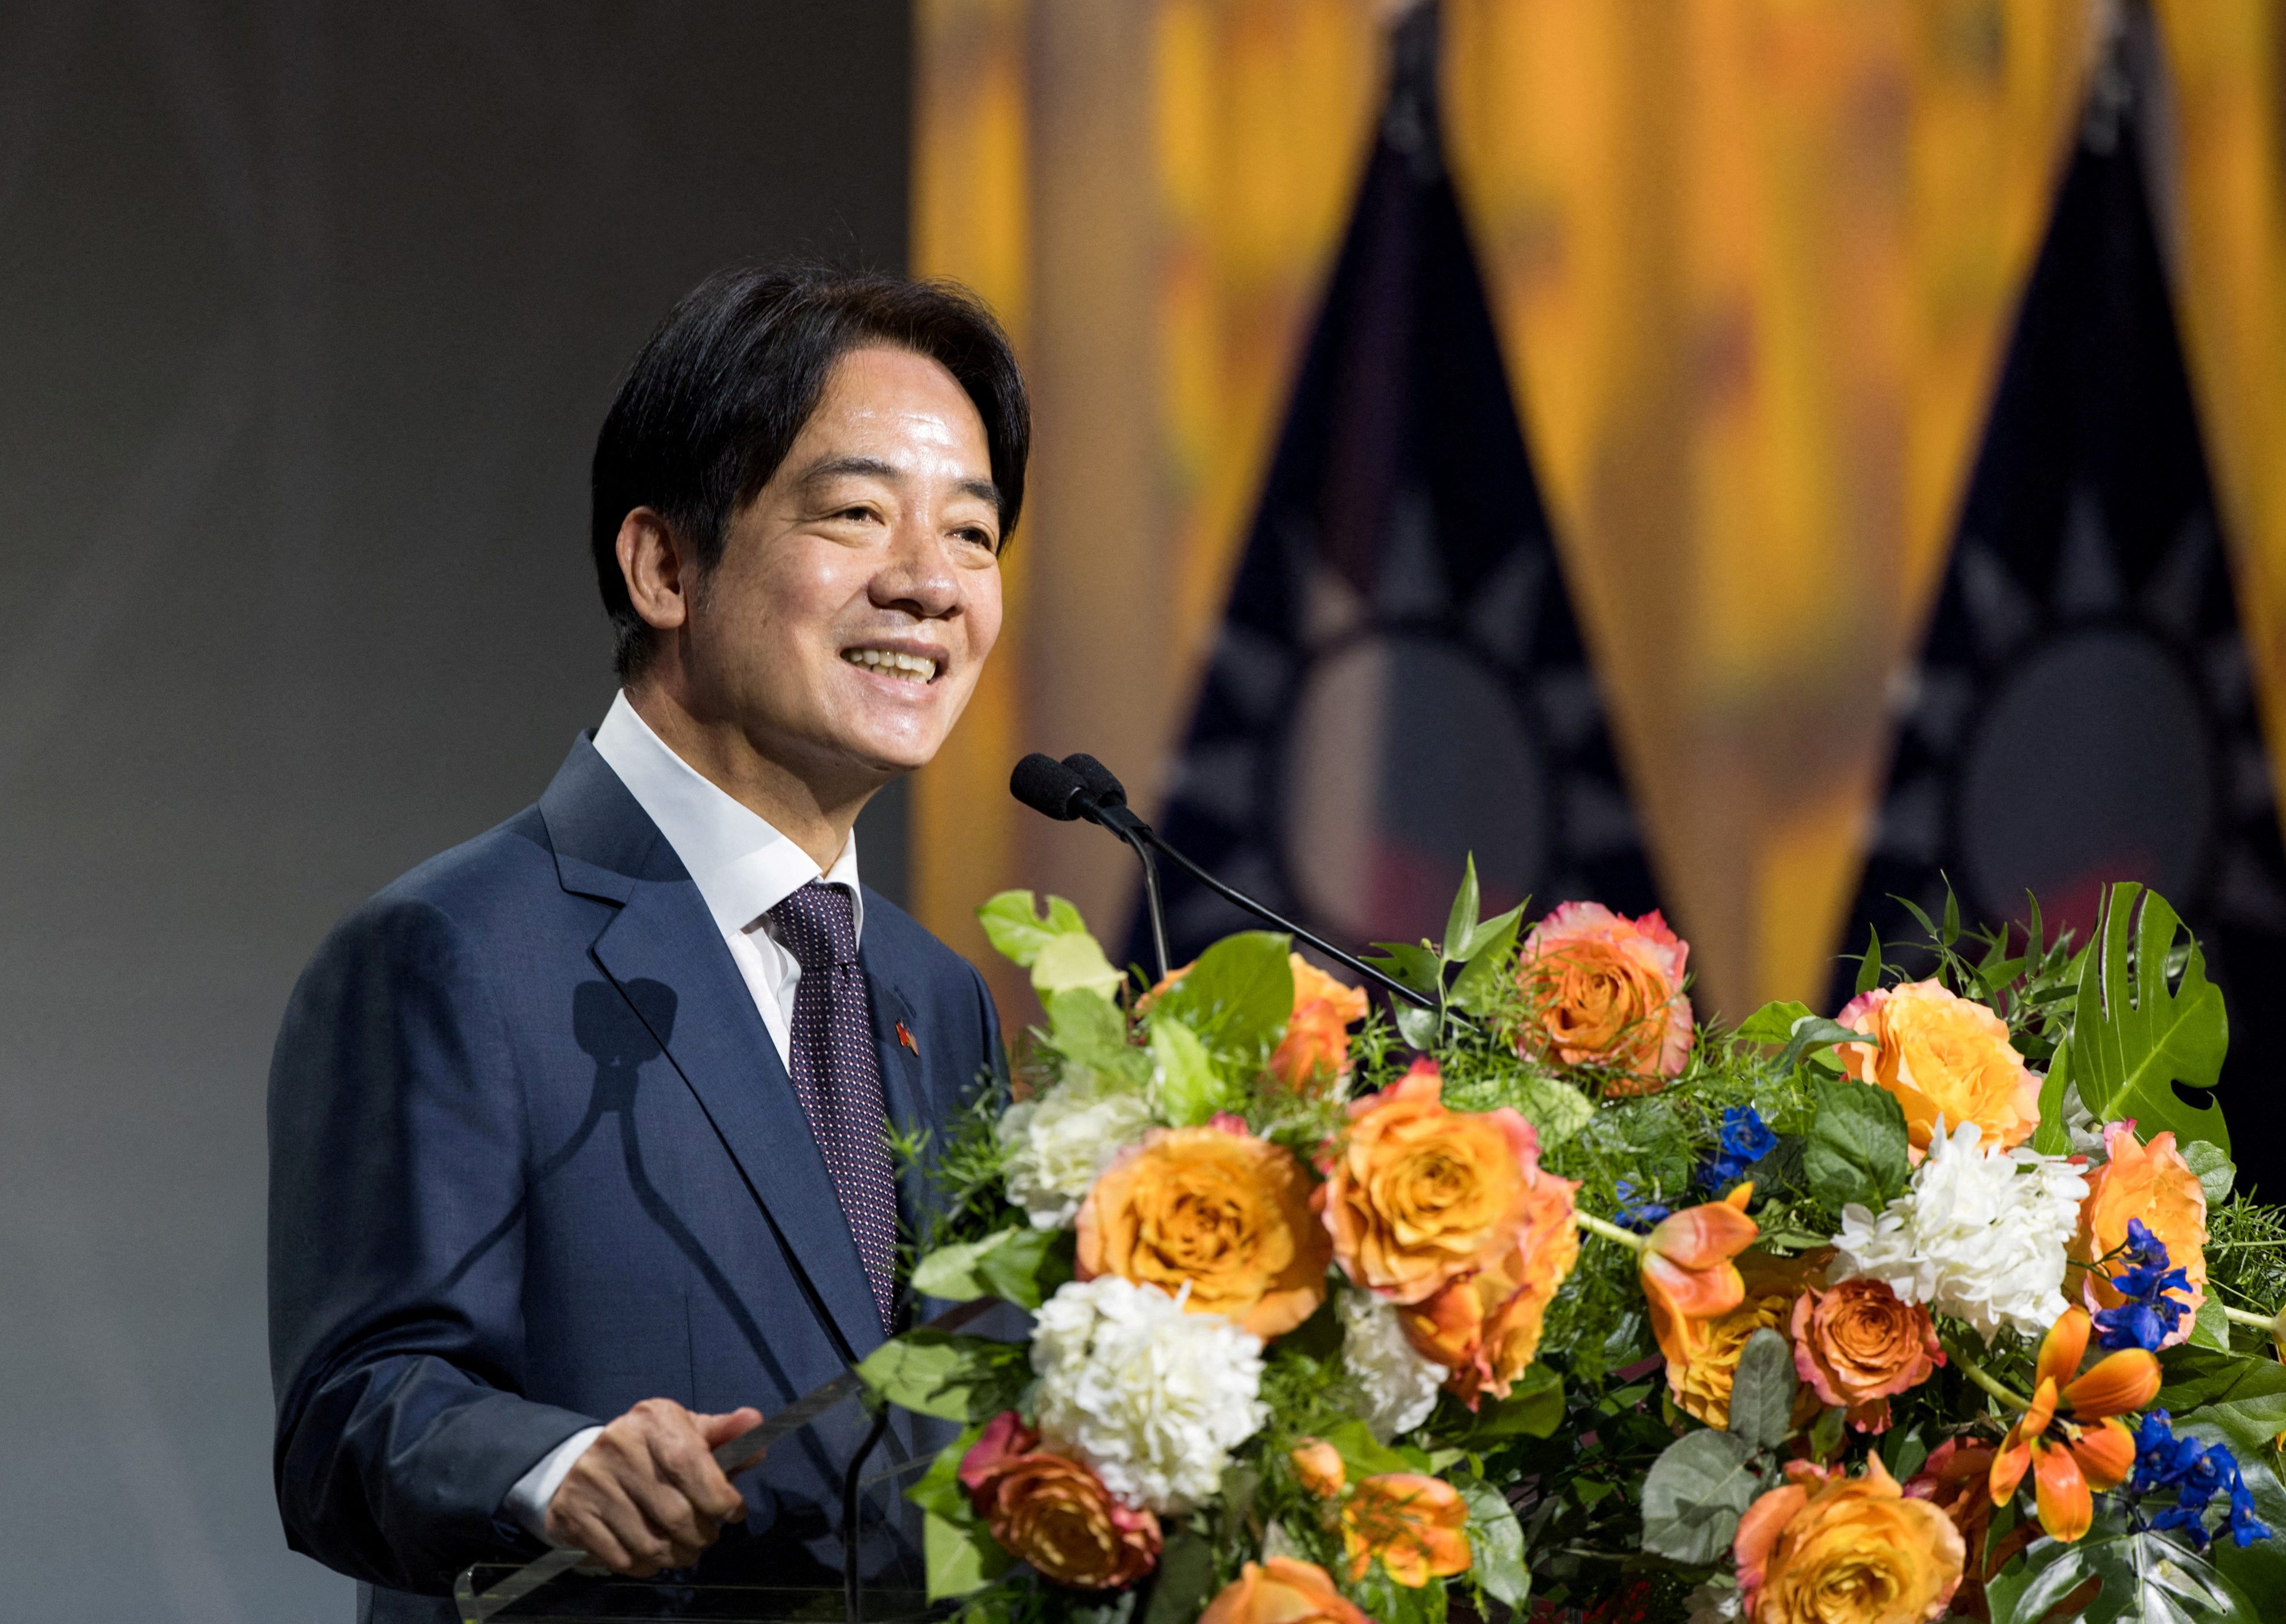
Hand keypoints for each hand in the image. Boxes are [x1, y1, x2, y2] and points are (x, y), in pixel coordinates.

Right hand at [542, 1399, 764, 1574]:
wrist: (578, 1463)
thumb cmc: (648, 1450)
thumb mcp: (686, 1432)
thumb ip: (724, 1434)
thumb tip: (756, 1423)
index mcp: (653, 1421)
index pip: (690, 1464)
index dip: (719, 1497)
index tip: (733, 1510)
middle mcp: (619, 1447)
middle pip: (675, 1514)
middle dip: (703, 1534)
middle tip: (708, 1534)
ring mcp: (593, 1484)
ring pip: (651, 1544)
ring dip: (679, 1556)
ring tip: (686, 1548)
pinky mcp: (575, 1516)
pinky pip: (622, 1559)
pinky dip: (647, 1566)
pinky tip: (654, 1555)